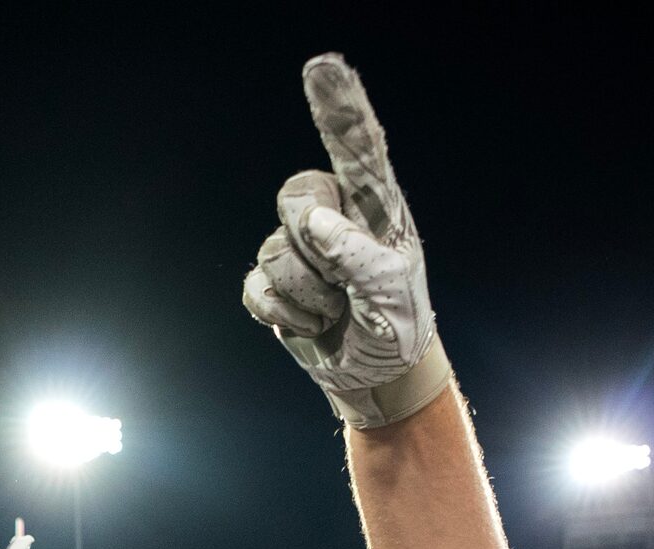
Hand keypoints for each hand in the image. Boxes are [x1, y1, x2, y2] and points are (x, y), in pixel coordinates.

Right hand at [239, 54, 449, 428]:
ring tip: (337, 312)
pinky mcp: (274, 283)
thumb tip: (315, 222)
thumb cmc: (397, 325)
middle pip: (296, 195)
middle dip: (312, 246)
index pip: (357, 147)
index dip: (337, 108)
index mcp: (375, 204)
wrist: (378, 375)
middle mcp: (334, 214)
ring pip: (274, 250)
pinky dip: (283, 315)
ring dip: (306, 296)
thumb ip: (358, 254)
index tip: (322, 68)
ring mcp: (300, 247)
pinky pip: (256, 287)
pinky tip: (311, 324)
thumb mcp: (393, 293)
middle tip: (343, 282)